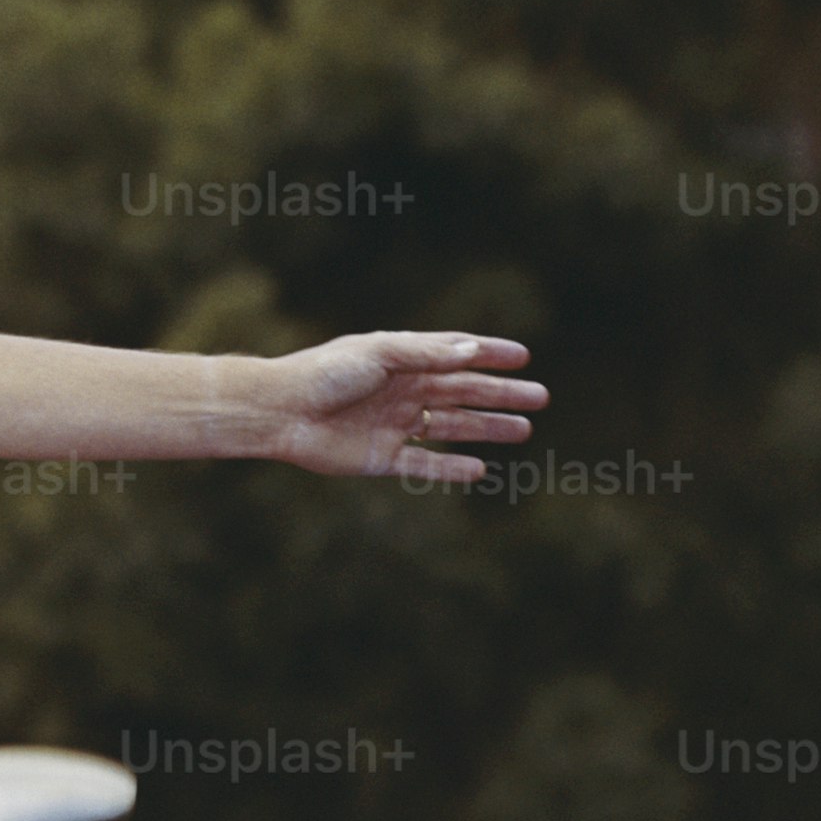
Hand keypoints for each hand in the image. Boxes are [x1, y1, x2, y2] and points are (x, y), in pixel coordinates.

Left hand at [253, 331, 549, 483]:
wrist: (280, 413)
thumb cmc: (324, 374)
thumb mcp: (379, 353)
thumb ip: (426, 354)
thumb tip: (474, 352)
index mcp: (400, 360)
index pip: (454, 354)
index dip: (489, 354)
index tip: (524, 357)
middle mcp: (401, 390)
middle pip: (462, 392)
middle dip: (501, 395)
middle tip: (540, 398)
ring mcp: (392, 424)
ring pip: (451, 427)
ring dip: (486, 428)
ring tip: (523, 430)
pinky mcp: (379, 457)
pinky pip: (424, 464)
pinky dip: (450, 468)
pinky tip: (479, 469)